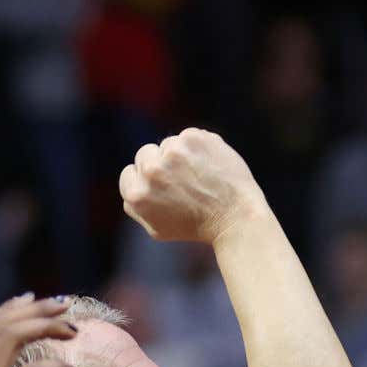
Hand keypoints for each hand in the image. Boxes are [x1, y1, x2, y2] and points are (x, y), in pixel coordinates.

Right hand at [119, 128, 266, 244]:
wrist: (236, 219)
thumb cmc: (197, 228)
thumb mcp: (157, 228)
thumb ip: (136, 206)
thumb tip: (131, 184)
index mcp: (136, 194)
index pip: (129, 173)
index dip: (147, 180)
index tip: (166, 188)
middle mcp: (151, 170)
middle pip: (145, 154)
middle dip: (163, 166)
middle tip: (186, 184)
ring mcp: (172, 152)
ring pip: (169, 145)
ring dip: (182, 157)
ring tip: (201, 178)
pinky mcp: (193, 139)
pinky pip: (189, 137)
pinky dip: (200, 148)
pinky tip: (211, 167)